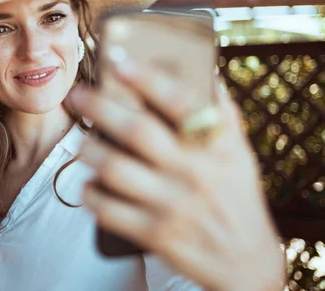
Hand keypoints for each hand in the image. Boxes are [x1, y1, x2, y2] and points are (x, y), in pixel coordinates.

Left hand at [67, 59, 284, 290]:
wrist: (246, 262)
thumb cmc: (236, 195)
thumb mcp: (239, 153)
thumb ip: (222, 112)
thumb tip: (203, 68)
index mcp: (219, 146)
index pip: (181, 102)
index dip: (148, 79)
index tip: (118, 62)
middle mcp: (197, 173)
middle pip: (137, 131)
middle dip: (99, 107)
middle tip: (78, 95)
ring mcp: (175, 206)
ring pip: (115, 169)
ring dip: (89, 150)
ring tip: (82, 142)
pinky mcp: (157, 235)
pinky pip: (110, 210)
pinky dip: (92, 194)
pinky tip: (88, 184)